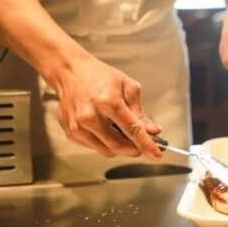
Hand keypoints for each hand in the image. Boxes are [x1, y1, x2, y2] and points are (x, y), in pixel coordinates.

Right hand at [47, 51, 161, 158]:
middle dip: (135, 148)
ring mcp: (78, 126)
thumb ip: (140, 113)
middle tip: (142, 142)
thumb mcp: (127, 87)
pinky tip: (105, 128)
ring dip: (120, 147)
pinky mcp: (71, 133)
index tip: (157, 155)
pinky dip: (105, 143)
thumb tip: (153, 131)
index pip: (132, 130)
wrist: (70, 71)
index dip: (147, 145)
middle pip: (120, 145)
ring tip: (120, 130)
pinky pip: (95, 148)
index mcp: (108, 101)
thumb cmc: (99, 76)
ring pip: (108, 151)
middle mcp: (90, 116)